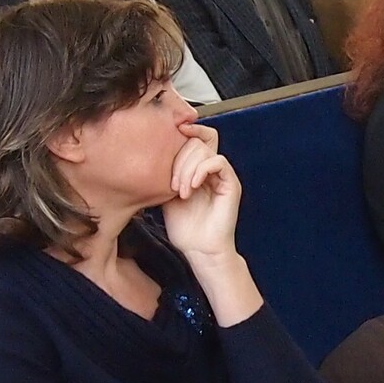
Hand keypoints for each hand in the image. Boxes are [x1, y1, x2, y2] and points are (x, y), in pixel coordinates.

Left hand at [160, 124, 240, 259]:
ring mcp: (222, 176)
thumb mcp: (166, 195)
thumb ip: (166, 173)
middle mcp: (212, 169)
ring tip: (180, 192)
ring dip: (187, 169)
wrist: (199, 249)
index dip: (184, 132)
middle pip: (197, 142)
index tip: (168, 137)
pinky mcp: (231, 184)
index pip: (195, 138)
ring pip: (205, 150)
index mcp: (197, 169)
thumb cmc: (184, 227)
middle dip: (179, 159)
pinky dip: (202, 170)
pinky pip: (218, 162)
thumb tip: (151, 153)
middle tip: (171, 185)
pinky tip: (192, 187)